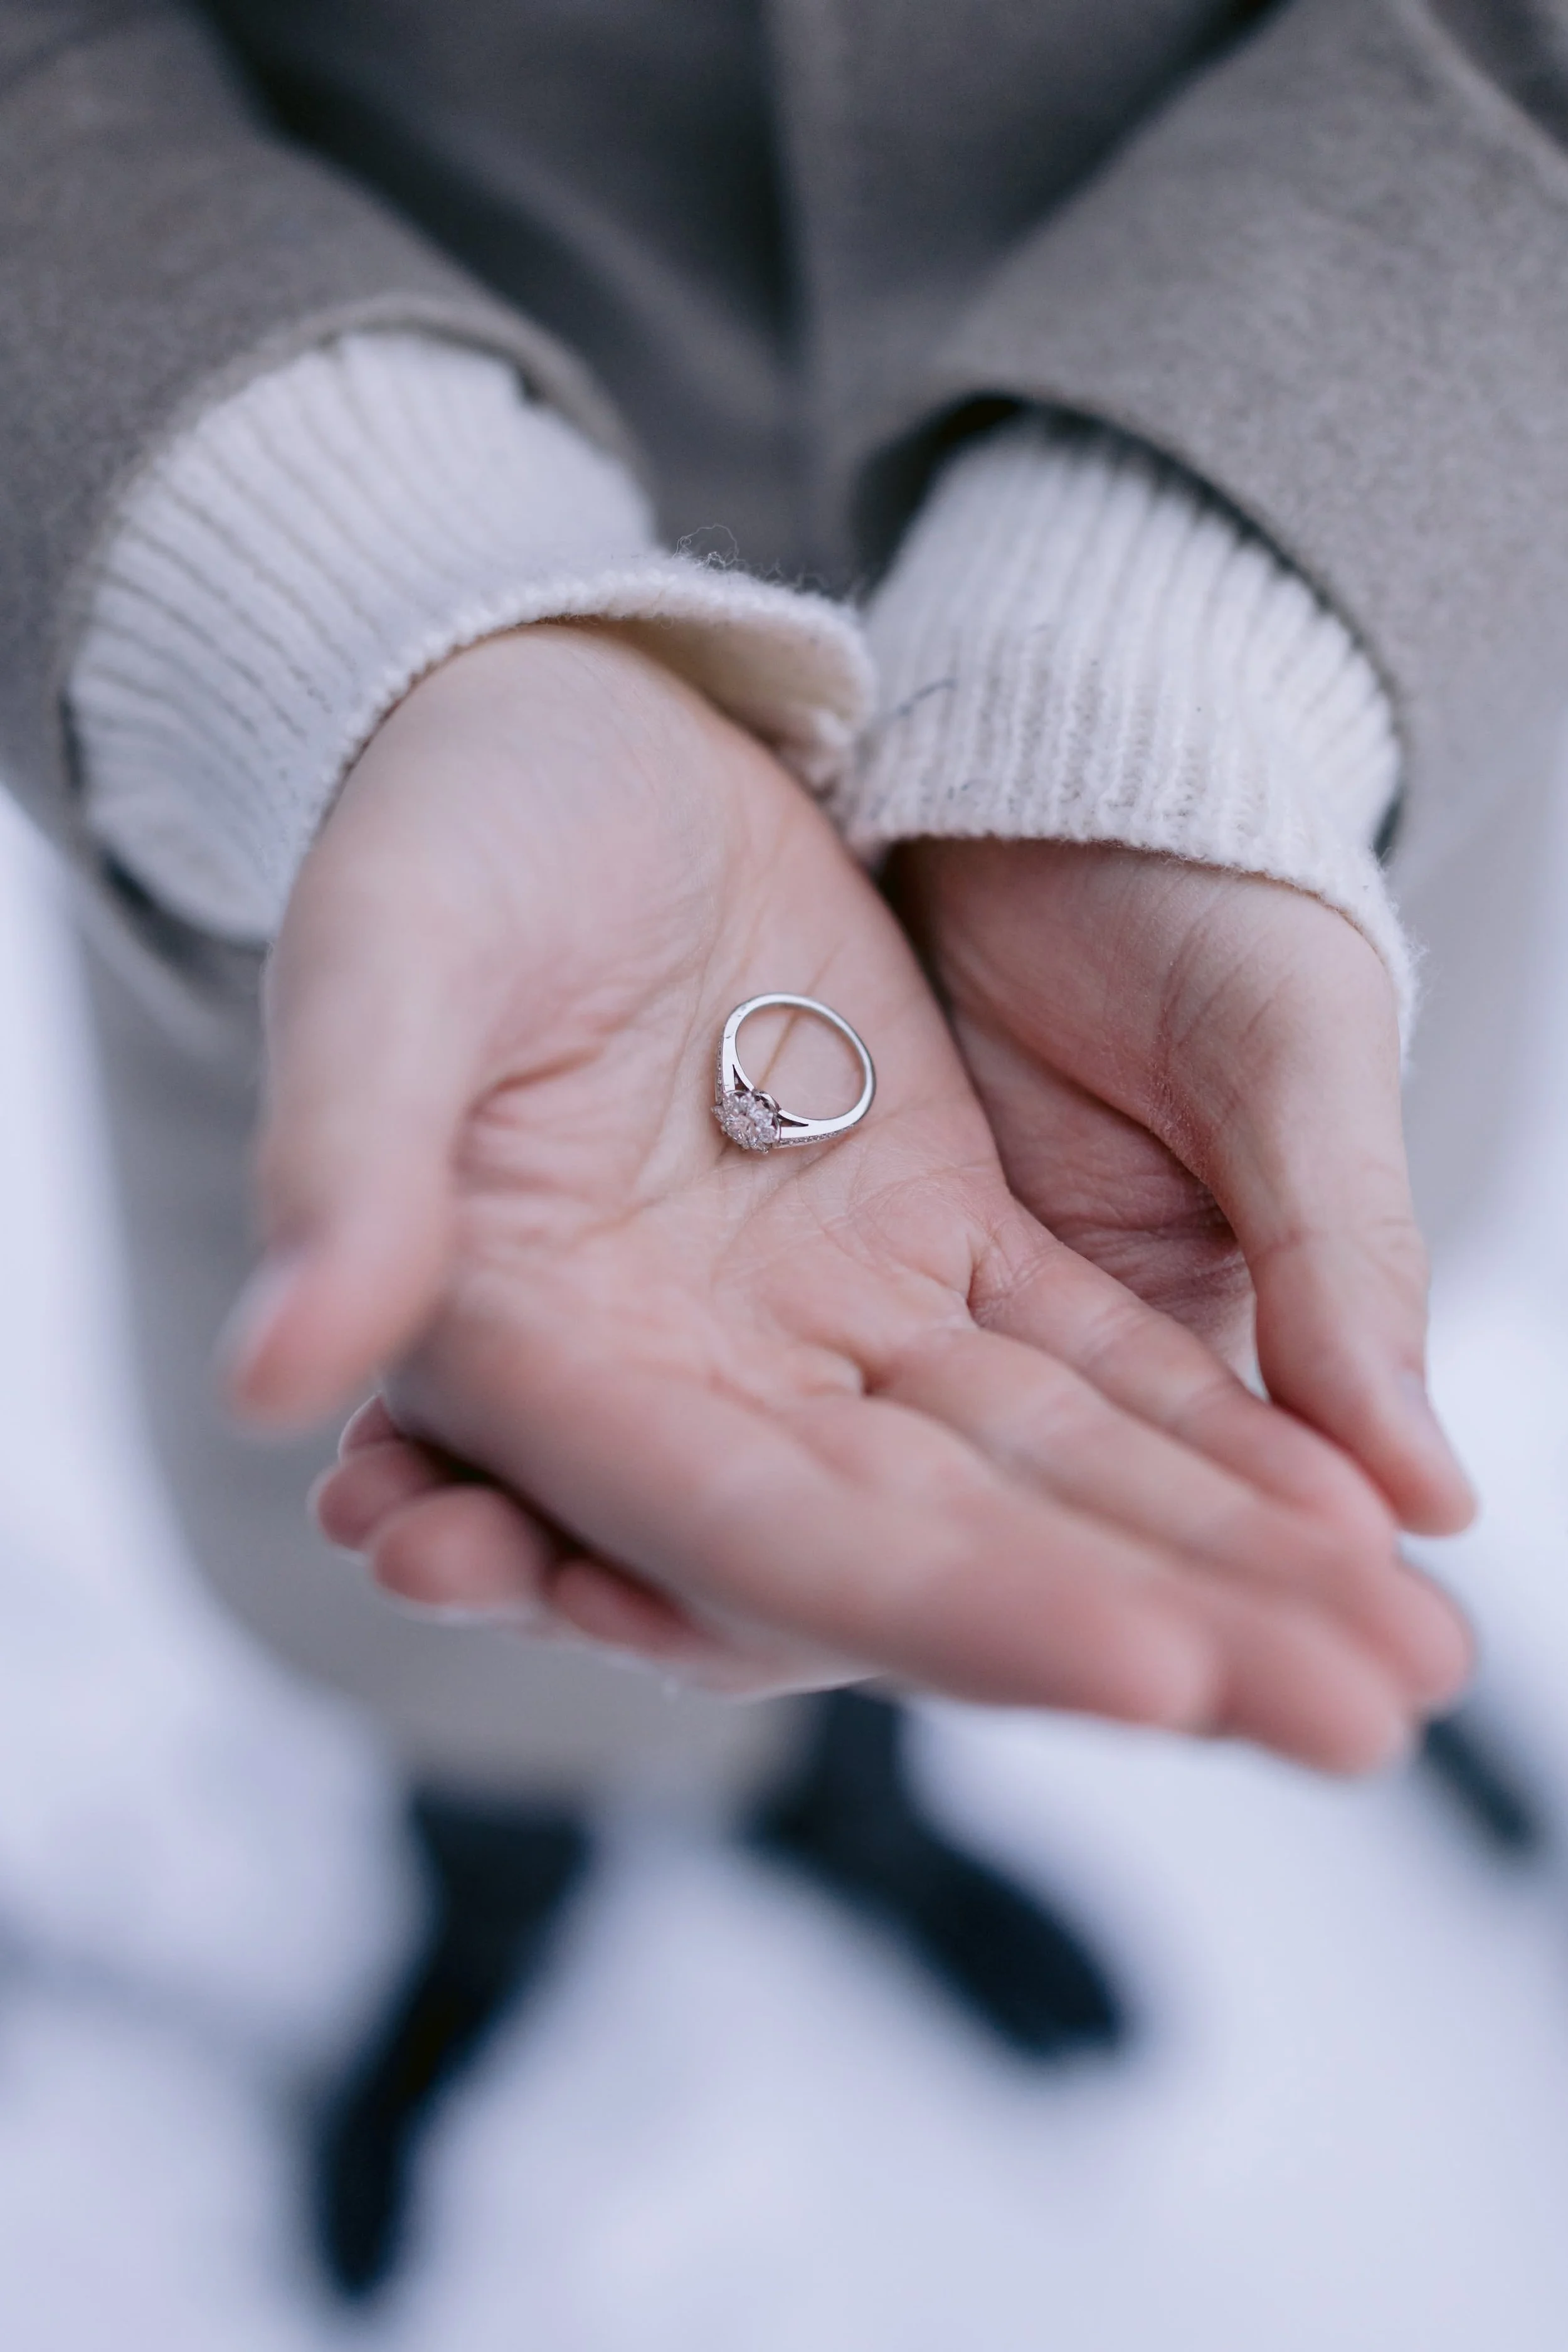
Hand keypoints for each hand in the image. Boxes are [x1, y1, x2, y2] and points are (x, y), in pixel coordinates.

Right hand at [226, 629, 1467, 1766]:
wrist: (545, 724)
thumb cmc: (437, 821)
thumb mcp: (389, 945)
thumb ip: (344, 1152)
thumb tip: (276, 1382)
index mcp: (544, 1354)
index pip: (761, 1533)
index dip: (952, 1606)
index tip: (1145, 1672)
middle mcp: (697, 1379)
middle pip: (943, 1550)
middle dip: (1152, 1637)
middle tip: (1360, 1720)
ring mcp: (825, 1320)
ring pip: (1044, 1479)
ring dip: (1221, 1572)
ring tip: (1399, 1660)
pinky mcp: (928, 1237)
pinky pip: (1082, 1367)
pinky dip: (1206, 1437)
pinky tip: (1344, 1511)